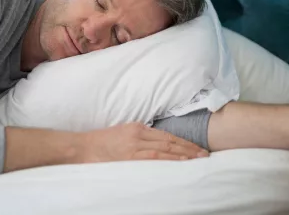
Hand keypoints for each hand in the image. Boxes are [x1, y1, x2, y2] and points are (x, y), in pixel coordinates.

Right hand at [79, 122, 208, 162]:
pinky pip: (154, 157)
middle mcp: (139, 134)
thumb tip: (154, 144)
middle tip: (205, 154)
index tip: (197, 147)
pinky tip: (181, 162)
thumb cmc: (100, 143)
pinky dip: (169, 158)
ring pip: (165, 148)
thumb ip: (138, 137)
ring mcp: (134, 145)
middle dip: (189, 148)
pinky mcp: (130, 155)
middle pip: (170, 141)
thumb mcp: (122, 134)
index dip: (183, 142)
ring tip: (199, 159)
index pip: (166, 135)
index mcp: (137, 127)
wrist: (82, 147)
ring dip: (184, 154)